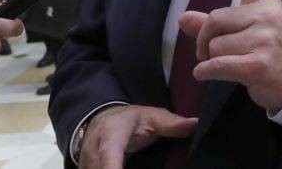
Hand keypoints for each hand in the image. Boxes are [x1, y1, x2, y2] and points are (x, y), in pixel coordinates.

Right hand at [79, 105, 196, 168]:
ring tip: (139, 165)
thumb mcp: (152, 117)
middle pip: (100, 168)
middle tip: (140, 166)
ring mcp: (85, 161)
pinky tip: (129, 168)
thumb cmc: (132, 120)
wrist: (104, 119)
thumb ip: (171, 124)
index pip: (110, 152)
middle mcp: (94, 148)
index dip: (112, 166)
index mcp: (112, 132)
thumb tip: (195, 123)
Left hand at [178, 0, 281, 112]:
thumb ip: (215, 24)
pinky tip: (205, 74)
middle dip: (205, 39)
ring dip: (210, 59)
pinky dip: (204, 72)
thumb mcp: (248, 31)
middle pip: (215, 19)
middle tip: (208, 52)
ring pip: (214, 45)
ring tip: (224, 64)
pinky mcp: (258, 65)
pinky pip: (215, 65)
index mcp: (265, 1)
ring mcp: (264, 40)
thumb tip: (183, 18)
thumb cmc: (270, 51)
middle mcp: (267, 15)